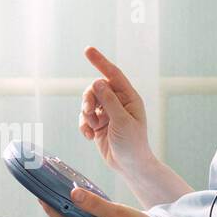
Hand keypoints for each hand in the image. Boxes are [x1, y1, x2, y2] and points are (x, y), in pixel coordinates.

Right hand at [78, 46, 152, 175]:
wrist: (130, 166)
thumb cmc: (132, 144)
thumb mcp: (121, 122)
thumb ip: (109, 101)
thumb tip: (97, 82)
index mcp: (129, 98)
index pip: (113, 74)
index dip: (100, 61)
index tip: (88, 50)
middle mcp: (118, 102)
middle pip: (95, 89)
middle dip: (88, 99)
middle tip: (88, 111)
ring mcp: (108, 113)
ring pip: (88, 103)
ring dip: (86, 115)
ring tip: (92, 128)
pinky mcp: (99, 124)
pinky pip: (85, 117)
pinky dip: (84, 126)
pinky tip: (89, 137)